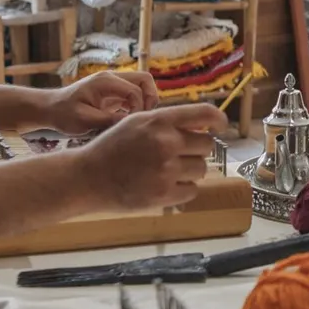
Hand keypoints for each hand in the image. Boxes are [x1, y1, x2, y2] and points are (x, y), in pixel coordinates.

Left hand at [48, 71, 159, 131]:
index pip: (135, 89)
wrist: (51, 109)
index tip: (129, 123)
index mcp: (105, 82)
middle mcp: (112, 78)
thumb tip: (130, 122)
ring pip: (142, 86)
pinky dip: (137, 105)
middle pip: (145, 79)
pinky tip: (128, 119)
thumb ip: (107, 120)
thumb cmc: (64, 114)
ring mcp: (114, 84)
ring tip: (136, 119)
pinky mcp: (114, 92)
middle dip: (150, 98)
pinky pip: (135, 94)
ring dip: (145, 101)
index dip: (139, 108)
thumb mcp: (84, 120)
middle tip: (142, 117)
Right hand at [73, 104, 225, 211]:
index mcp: (159, 121)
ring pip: (202, 169)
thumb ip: (168, 121)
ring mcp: (166, 170)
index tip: (221, 127)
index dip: (219, 120)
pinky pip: (192, 190)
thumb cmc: (112, 148)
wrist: (87, 177)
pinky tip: (164, 185)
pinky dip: (183, 189)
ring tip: (167, 171)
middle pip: (207, 145)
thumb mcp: (136, 122)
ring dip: (190, 170)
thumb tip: (202, 125)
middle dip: (196, 150)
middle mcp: (166, 143)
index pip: (206, 114)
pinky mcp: (164, 194)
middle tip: (179, 154)